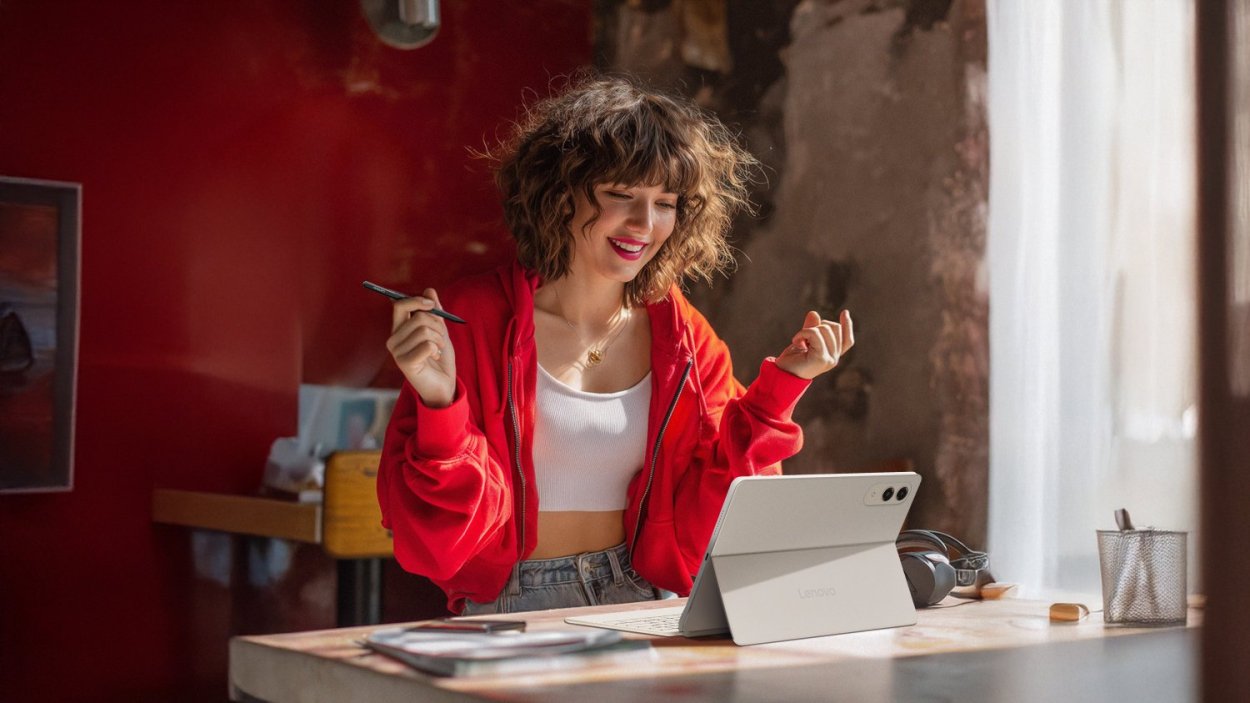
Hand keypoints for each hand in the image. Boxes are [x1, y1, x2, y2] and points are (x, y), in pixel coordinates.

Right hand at [387, 288, 455, 407]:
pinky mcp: (404, 363)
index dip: (416, 301)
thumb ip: (434, 312)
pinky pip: (426, 345)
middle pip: (418, 318)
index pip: (400, 305)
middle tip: (441, 338)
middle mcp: (393, 339)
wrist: (444, 383)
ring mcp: (397, 352)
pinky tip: (434, 357)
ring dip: (439, 339)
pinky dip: (436, 349)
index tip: (431, 304)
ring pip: (424, 331)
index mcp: (399, 329)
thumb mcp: (440, 331)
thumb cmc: (440, 358)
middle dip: (438, 325)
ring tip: (438, 350)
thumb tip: (429, 290)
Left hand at [775, 310, 853, 379]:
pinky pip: (814, 333)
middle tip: (803, 337)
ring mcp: (830, 359)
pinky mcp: (821, 358)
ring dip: (807, 330)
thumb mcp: (803, 340)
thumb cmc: (792, 360)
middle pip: (835, 328)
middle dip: (818, 325)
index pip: (847, 340)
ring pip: (825, 328)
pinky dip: (802, 333)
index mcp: (832, 355)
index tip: (845, 312)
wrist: (782, 376)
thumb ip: (810, 328)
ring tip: (798, 341)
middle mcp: (834, 358)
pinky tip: (795, 341)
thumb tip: (814, 313)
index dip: (847, 326)